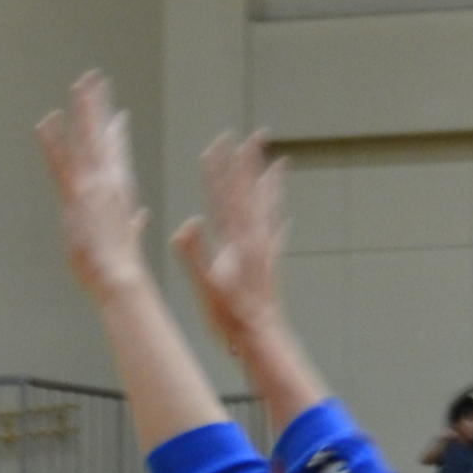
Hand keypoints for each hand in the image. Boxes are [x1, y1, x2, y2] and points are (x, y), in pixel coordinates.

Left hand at [35, 73, 155, 298]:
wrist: (119, 275)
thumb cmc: (122, 264)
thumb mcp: (129, 237)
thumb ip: (133, 222)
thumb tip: (140, 215)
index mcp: (122, 190)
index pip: (118, 153)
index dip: (116, 132)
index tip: (117, 115)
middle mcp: (109, 181)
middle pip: (102, 136)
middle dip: (99, 106)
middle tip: (95, 79)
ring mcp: (92, 186)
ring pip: (87, 140)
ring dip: (84, 110)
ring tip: (80, 84)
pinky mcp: (75, 195)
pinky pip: (62, 162)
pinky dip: (54, 141)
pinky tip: (48, 121)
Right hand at [170, 130, 295, 347]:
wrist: (262, 337)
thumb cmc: (231, 317)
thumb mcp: (206, 286)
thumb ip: (195, 254)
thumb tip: (189, 221)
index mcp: (236, 241)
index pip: (225, 195)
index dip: (220, 169)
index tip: (217, 143)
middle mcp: (255, 239)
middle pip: (251, 192)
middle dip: (250, 163)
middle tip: (255, 135)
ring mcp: (266, 248)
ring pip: (269, 207)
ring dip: (270, 183)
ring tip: (278, 162)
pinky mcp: (272, 261)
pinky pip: (277, 231)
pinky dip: (277, 218)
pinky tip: (283, 215)